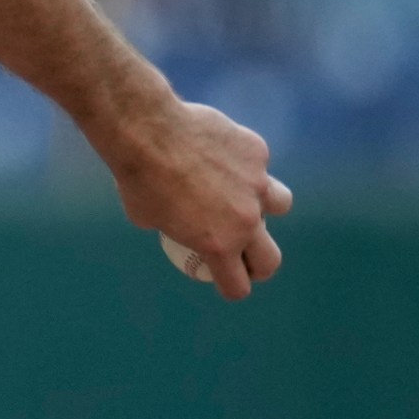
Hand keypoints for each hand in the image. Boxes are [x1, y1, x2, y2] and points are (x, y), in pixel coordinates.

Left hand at [98, 99, 291, 300]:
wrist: (148, 131)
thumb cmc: (138, 177)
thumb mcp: (146, 217)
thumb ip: (172, 226)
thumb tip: (177, 224)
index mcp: (218, 244)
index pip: (238, 285)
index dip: (232, 287)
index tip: (226, 281)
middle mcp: (245, 219)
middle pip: (270, 258)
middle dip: (260, 264)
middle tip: (247, 256)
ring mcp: (257, 184)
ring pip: (280, 204)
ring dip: (266, 206)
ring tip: (246, 196)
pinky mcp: (257, 153)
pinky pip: (256, 163)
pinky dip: (243, 162)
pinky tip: (219, 150)